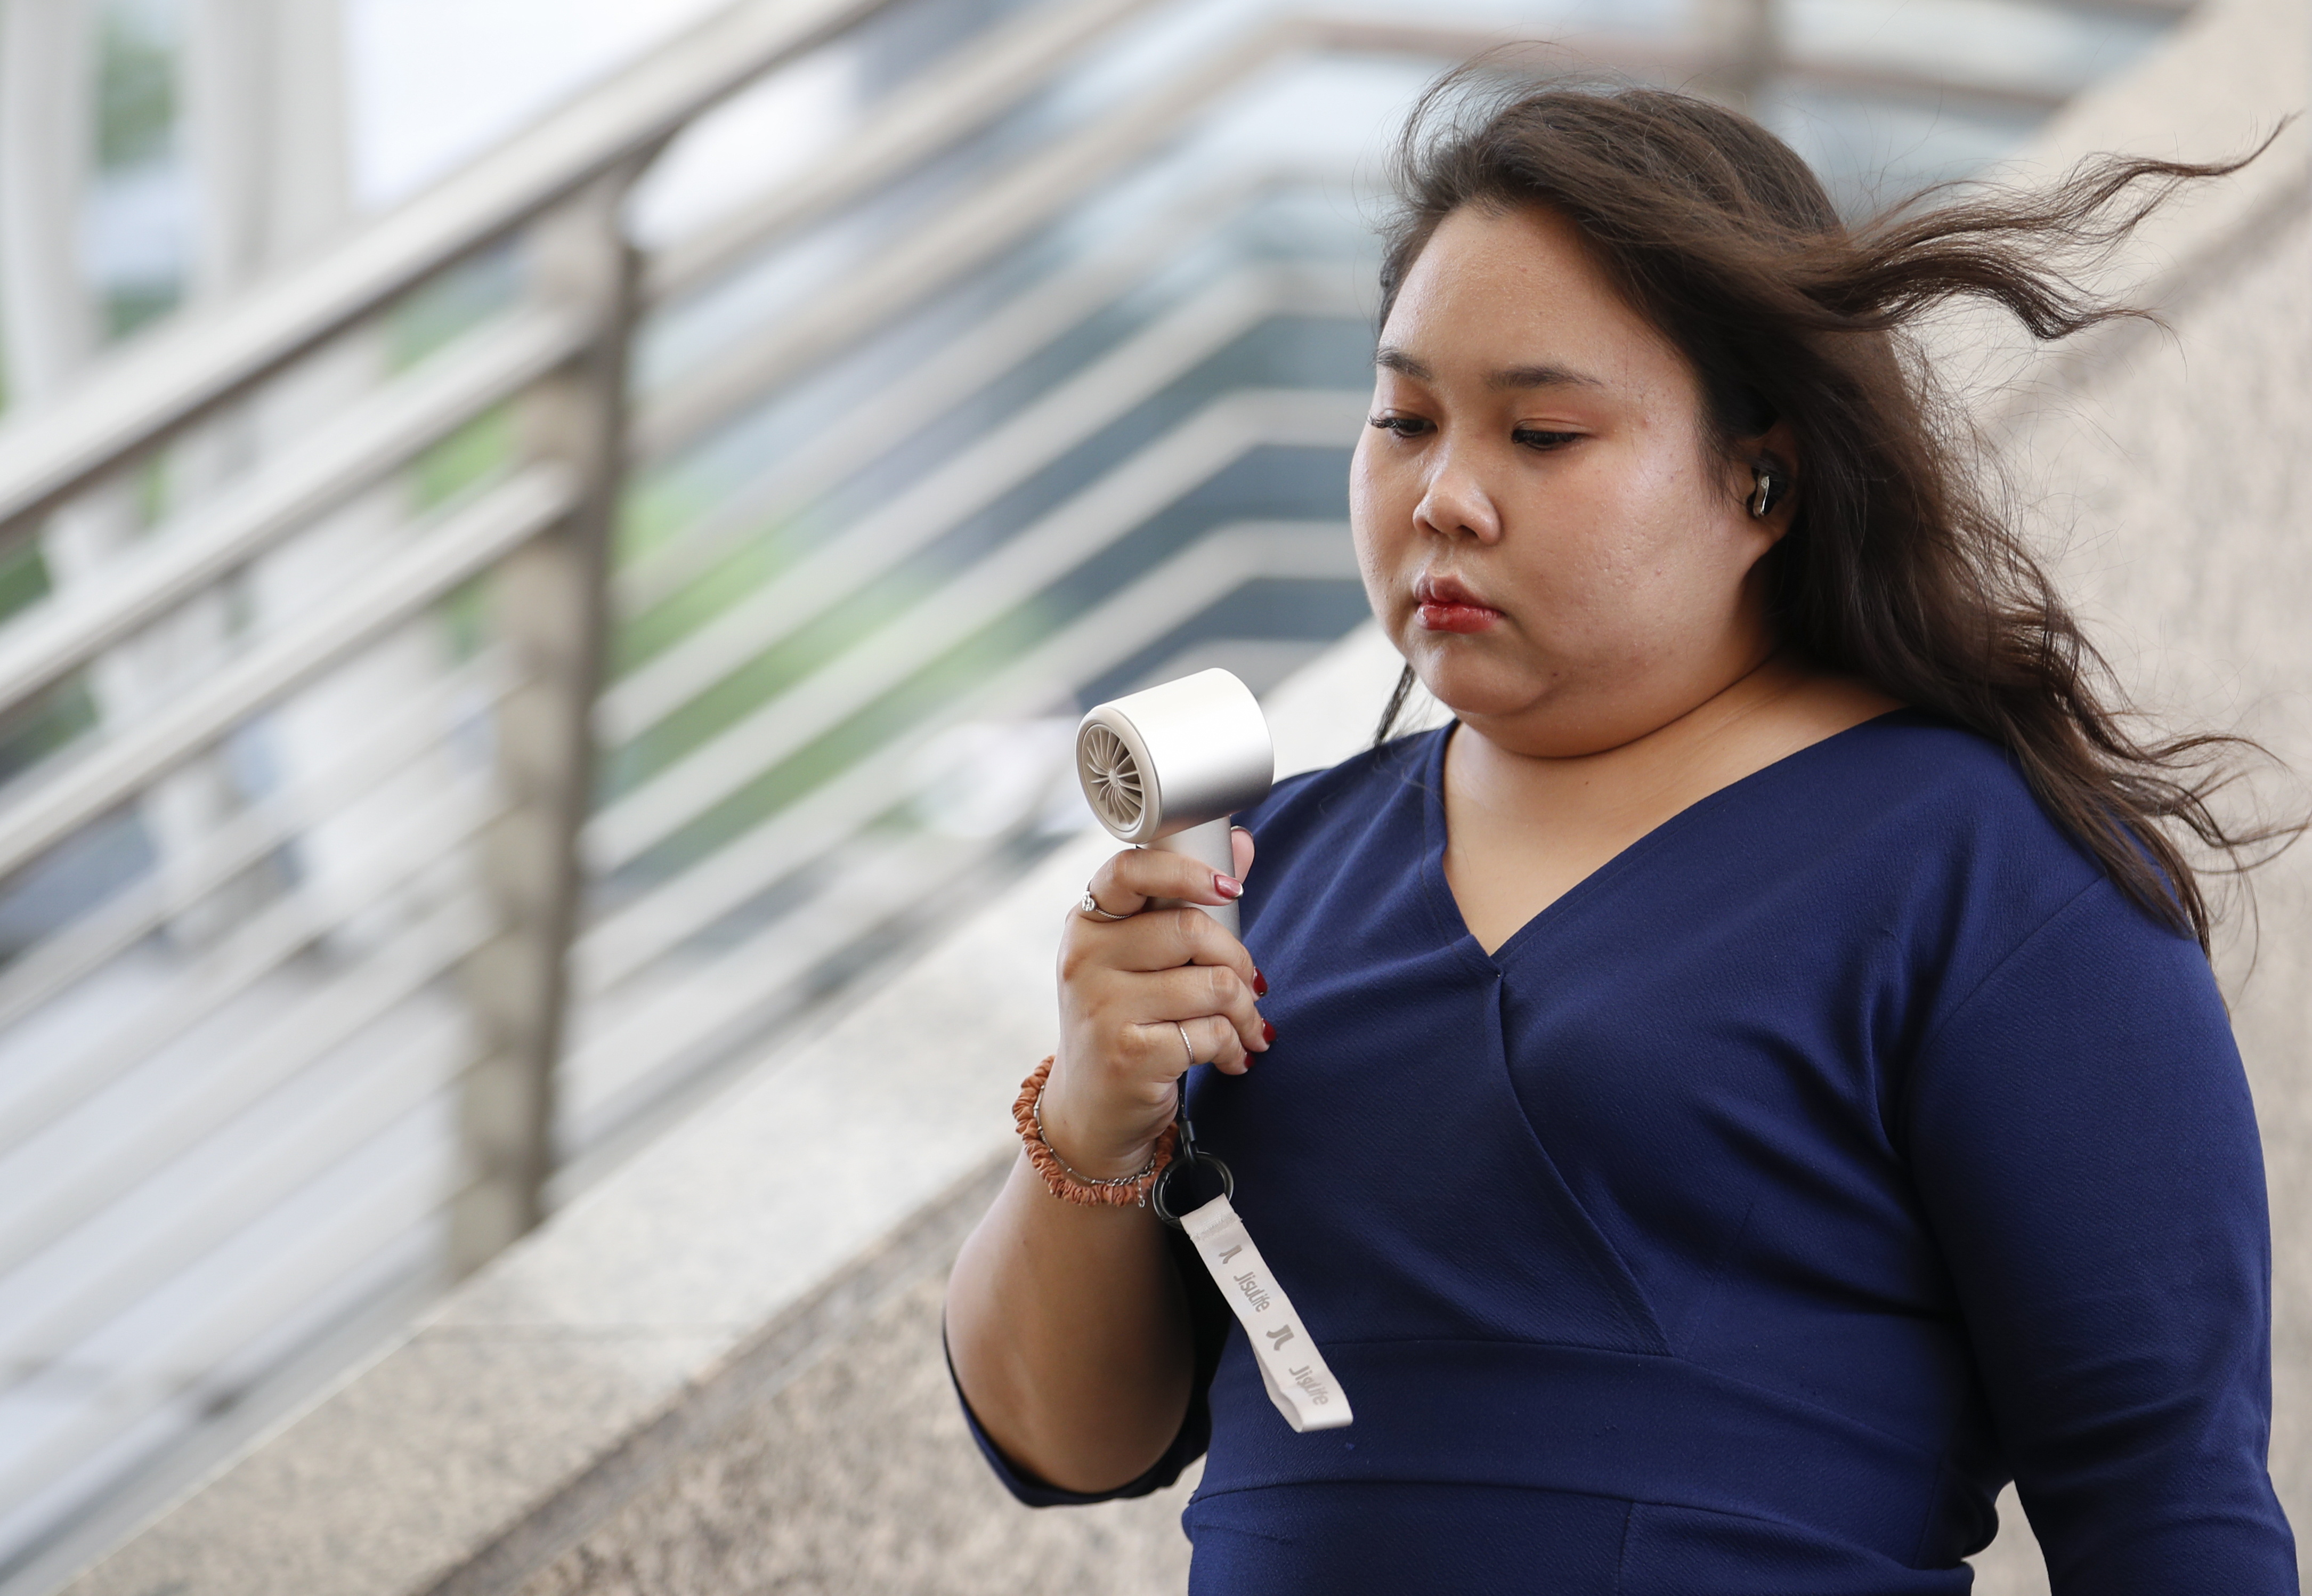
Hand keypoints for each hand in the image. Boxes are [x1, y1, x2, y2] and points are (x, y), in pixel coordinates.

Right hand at [1044, 829, 1268, 1178]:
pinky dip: (1235, 1047)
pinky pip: (1212, 1034)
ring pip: (1213, 985)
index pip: (1131, 870)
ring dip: (1246, 1012)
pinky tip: (1231, 1058)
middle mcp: (1085, 961)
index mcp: (1087, 924)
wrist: (1090, 1111)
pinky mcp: (1129, 1055)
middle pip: (1191, 929)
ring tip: (1248, 1029)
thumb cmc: (1125, 1022)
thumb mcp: (1140, 959)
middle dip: (1238, 960)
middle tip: (1251, 987)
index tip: (1230, 887)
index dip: (1189, 872)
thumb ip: (1185, 903)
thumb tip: (1243, 843)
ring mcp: (1102, 1009)